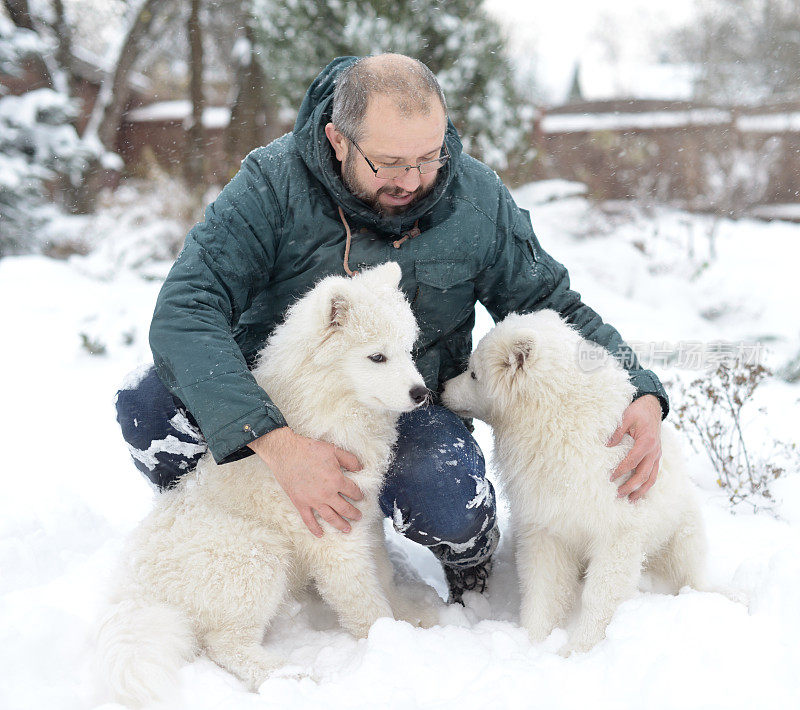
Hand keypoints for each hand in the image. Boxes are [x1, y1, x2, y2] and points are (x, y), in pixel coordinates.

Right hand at [248, 427, 363, 536]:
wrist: (285, 453)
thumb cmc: (309, 449)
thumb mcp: (334, 450)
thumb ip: (349, 459)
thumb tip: (360, 468)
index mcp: (337, 480)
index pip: (353, 492)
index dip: (359, 495)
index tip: (361, 497)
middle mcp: (327, 494)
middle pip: (344, 508)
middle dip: (353, 514)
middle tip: (359, 517)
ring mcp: (313, 501)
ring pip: (330, 517)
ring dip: (340, 525)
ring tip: (347, 530)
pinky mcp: (300, 503)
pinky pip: (309, 520)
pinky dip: (314, 529)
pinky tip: (320, 534)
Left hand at [607, 395, 662, 501]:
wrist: (653, 406)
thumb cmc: (638, 411)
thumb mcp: (626, 417)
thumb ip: (616, 431)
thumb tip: (605, 445)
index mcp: (647, 442)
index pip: (632, 461)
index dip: (621, 471)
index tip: (610, 478)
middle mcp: (655, 451)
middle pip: (643, 474)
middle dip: (631, 486)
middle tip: (618, 495)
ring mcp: (657, 455)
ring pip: (651, 478)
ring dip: (641, 490)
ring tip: (630, 500)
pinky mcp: (657, 457)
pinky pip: (654, 474)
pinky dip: (646, 485)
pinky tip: (638, 491)